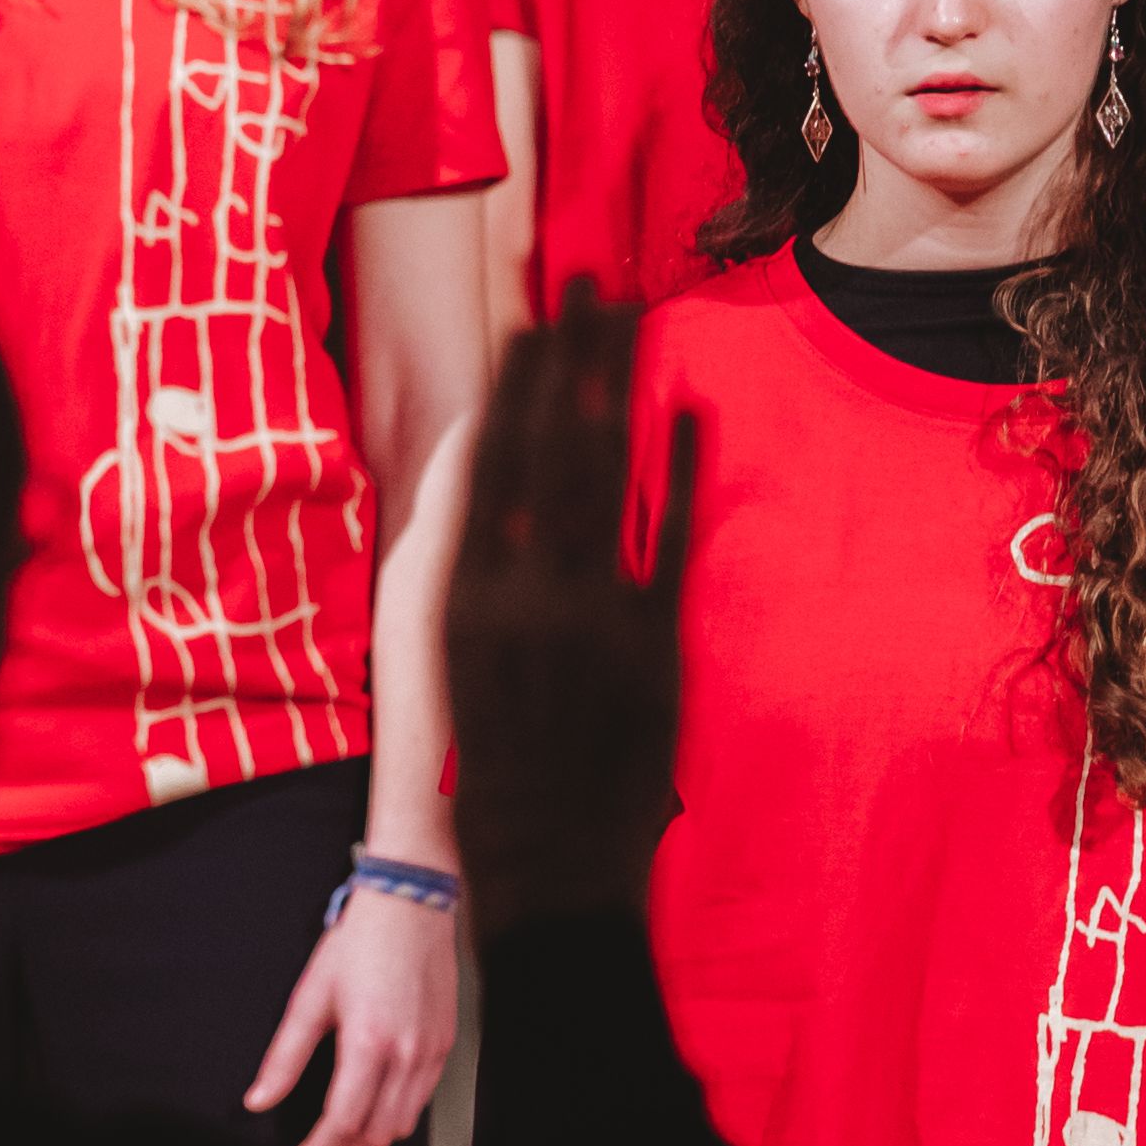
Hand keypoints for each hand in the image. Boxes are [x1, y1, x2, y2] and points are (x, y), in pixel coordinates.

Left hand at [246, 877, 459, 1145]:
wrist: (409, 904)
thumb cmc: (361, 941)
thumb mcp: (309, 997)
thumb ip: (283, 1058)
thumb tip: (259, 1098)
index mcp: (368, 1043)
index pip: (342, 1122)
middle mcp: (406, 1054)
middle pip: (375, 1134)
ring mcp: (431, 1051)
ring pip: (403, 1124)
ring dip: (370, 1139)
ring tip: (342, 1136)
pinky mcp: (444, 1044)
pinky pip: (421, 1100)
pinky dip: (395, 1115)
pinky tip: (374, 1106)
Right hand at [444, 293, 691, 937]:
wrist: (547, 869)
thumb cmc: (493, 775)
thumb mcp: (457, 671)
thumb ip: (476, 585)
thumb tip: (494, 502)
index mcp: (459, 599)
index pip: (487, 466)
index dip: (511, 387)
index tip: (528, 321)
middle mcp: (519, 593)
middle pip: (547, 445)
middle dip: (568, 354)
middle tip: (587, 276)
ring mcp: (587, 615)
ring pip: (604, 472)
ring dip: (617, 384)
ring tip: (629, 312)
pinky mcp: (649, 645)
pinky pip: (666, 539)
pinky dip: (678, 471)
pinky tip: (688, 407)